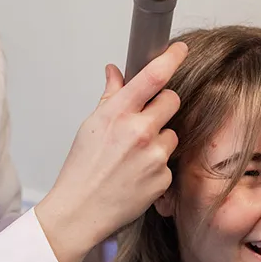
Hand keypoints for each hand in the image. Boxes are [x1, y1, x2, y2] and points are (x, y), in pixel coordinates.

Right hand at [35, 42, 187, 261]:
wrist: (80, 211)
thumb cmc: (81, 169)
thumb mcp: (90, 126)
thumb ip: (110, 97)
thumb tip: (115, 72)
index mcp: (117, 114)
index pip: (153, 76)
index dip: (171, 58)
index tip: (179, 50)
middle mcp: (140, 131)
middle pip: (172, 100)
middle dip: (162, 106)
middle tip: (145, 120)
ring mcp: (154, 156)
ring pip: (172, 133)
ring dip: (159, 139)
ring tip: (135, 156)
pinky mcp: (164, 177)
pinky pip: (169, 161)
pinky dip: (156, 165)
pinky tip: (137, 175)